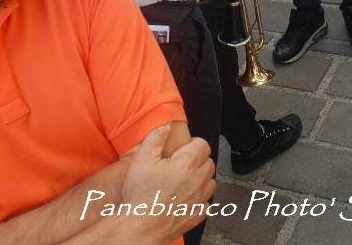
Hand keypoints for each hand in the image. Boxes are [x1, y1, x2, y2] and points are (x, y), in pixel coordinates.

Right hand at [118, 125, 215, 243]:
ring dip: (201, 178)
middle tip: (180, 164)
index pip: (203, 145)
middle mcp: (199, 180)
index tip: (182, 149)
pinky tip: (185, 198)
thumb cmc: (140, 194)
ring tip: (184, 180)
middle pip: (208, 162)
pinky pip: (206, 202)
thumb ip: (156, 137)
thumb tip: (166, 125)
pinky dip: (199, 199)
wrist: (141, 226)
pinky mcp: (198, 215)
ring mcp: (200, 199)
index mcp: (187, 163)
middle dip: (197, 160)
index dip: (193, 144)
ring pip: (210, 182)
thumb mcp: (142, 158)